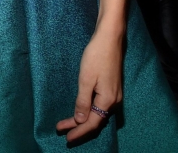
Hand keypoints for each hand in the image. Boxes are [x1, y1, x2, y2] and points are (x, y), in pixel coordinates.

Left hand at [56, 28, 123, 142]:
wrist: (110, 39)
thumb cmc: (96, 56)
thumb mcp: (85, 79)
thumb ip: (83, 101)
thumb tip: (81, 121)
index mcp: (107, 101)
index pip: (92, 123)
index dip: (79, 132)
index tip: (65, 138)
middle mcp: (114, 101)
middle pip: (97, 122)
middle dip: (79, 128)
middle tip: (63, 133)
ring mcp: (115, 95)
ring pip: (99, 115)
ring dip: (84, 121)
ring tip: (69, 125)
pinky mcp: (113, 89)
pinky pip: (101, 108)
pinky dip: (91, 113)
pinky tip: (83, 113)